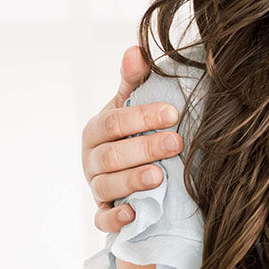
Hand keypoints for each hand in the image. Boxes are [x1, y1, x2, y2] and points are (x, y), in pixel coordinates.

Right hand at [82, 46, 180, 232]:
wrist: (132, 168)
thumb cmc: (133, 132)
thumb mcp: (133, 105)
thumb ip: (134, 81)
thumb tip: (136, 50)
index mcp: (97, 129)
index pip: (113, 122)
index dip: (141, 117)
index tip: (172, 113)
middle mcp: (92, 158)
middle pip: (112, 155)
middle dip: (145, 148)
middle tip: (176, 143)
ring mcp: (96, 186)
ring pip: (106, 185)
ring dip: (132, 181)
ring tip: (159, 176)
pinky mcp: (103, 211)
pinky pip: (102, 219)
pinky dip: (115, 218)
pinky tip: (133, 213)